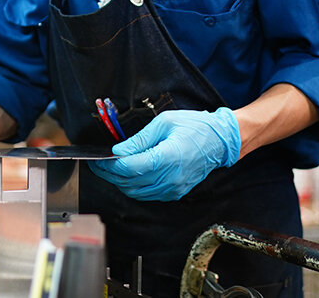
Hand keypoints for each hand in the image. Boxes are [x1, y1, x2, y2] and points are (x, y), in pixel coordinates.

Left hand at [88, 108, 240, 200]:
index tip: (97, 159)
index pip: (129, 168)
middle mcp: (170, 178)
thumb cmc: (194, 127)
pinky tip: (129, 175)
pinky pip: (148, 195)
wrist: (220, 141)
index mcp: (167, 158)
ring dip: (120, 182)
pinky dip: (134, 187)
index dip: (109, 165)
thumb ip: (139, 140)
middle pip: (130, 183)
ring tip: (110, 169)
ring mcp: (174, 188)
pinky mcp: (176, 192)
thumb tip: (118, 151)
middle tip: (97, 165)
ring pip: (137, 193)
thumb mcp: (164, 123)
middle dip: (109, 174)